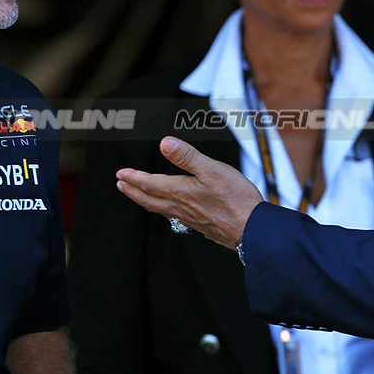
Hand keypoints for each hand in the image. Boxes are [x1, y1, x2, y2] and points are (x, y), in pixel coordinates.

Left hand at [116, 137, 262, 248]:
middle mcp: (181, 208)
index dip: (134, 177)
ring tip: (139, 197)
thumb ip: (187, 156)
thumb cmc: (236, 200)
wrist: (252, 230)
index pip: (150, 183)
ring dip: (145, 201)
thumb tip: (164, 143)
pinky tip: (171, 212)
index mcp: (180, 192)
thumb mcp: (212, 170)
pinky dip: (164, 211)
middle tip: (121, 185)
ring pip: (160, 210)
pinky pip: (174, 218)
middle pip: (150, 199)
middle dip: (133, 191)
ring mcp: (190, 219)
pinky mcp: (201, 226)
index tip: (121, 173)